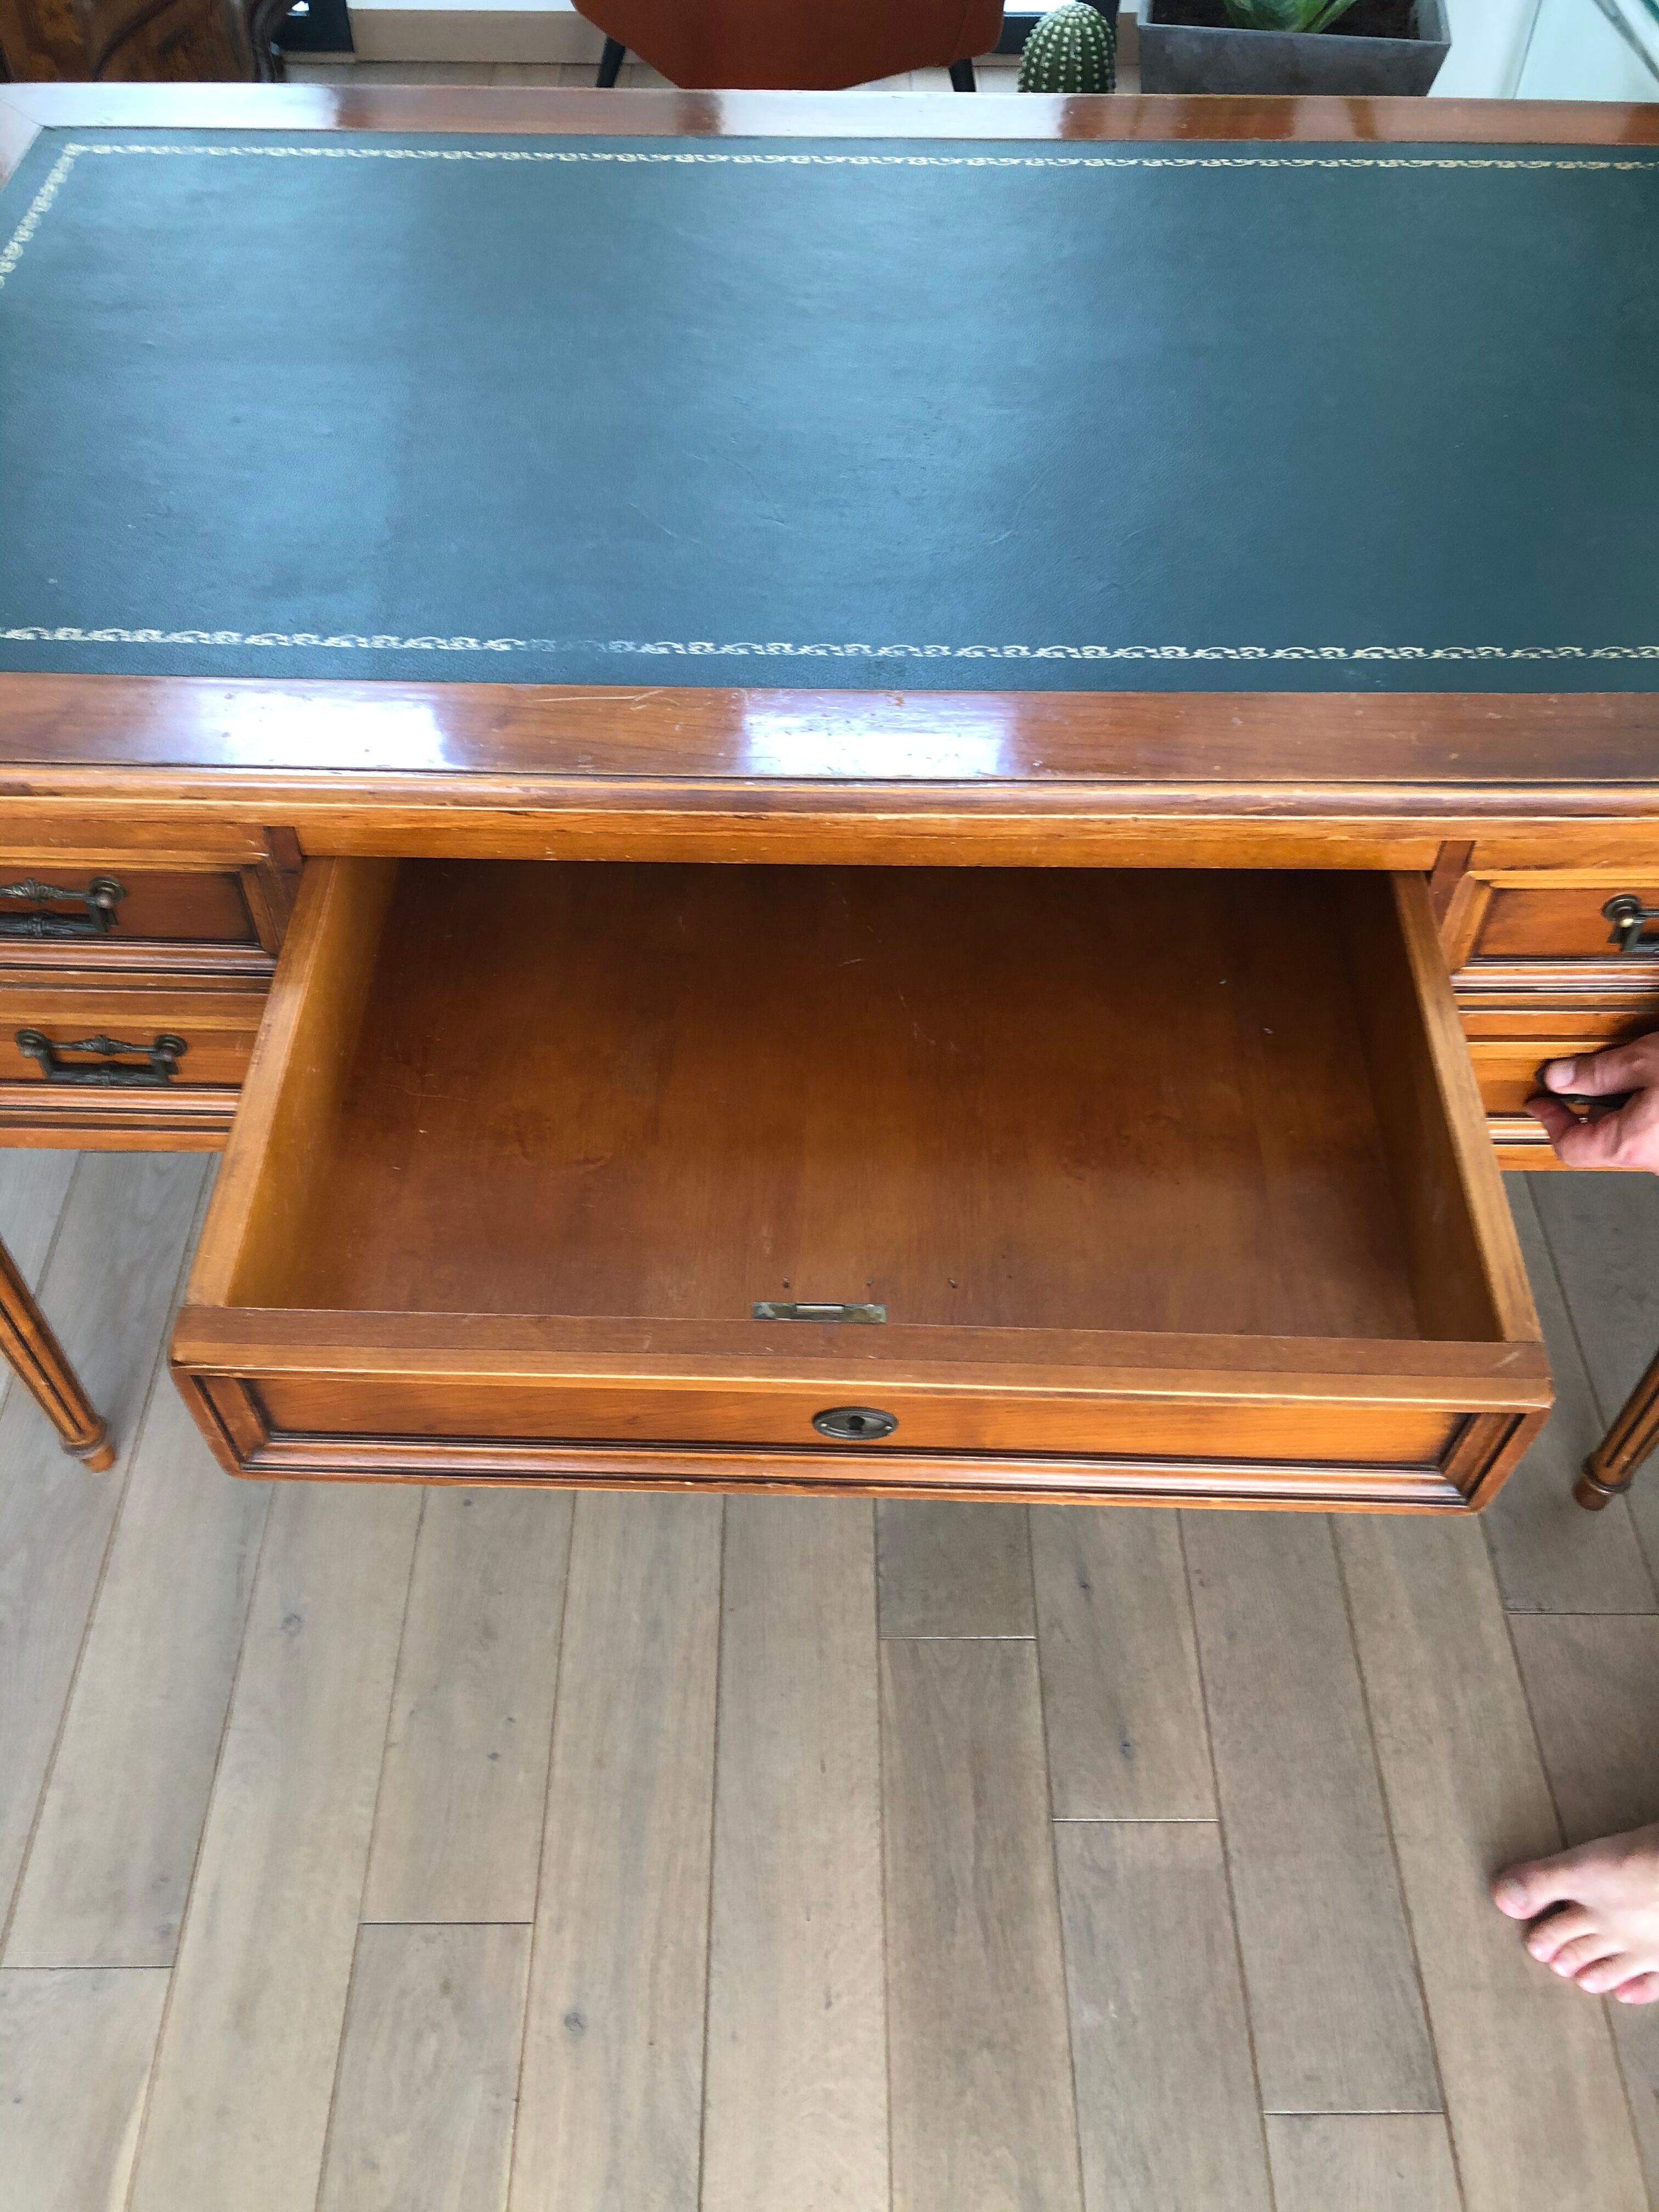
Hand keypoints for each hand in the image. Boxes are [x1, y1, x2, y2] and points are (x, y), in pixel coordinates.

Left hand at [1527, 1034, 1658, 1170]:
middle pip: (1601, 1138)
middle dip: (1588, 1105)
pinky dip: (1645, 1107)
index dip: (1549, 1120)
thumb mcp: (1646, 1061)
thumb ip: (1599, 1072)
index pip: (1569, 1147)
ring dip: (1621, 1104)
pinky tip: (1655, 1081)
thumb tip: (1558, 1077)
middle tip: (1583, 1076)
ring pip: (1629, 1133)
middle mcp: (1652, 1159)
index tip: (1539, 1101)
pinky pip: (1653, 1131)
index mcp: (1631, 1144)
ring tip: (1631, 1072)